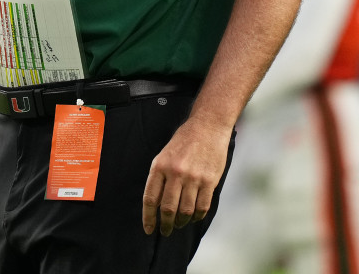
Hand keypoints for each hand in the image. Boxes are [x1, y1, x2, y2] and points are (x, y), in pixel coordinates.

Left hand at [141, 116, 230, 236]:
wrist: (207, 127)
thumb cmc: (184, 142)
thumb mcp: (164, 155)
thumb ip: (159, 177)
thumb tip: (155, 204)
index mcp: (159, 166)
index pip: (150, 199)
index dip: (148, 218)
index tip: (148, 229)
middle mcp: (175, 173)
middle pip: (167, 209)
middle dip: (165, 225)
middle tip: (165, 231)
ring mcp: (193, 178)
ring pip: (185, 211)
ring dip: (181, 222)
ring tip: (179, 224)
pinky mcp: (209, 181)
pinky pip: (202, 207)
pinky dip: (197, 216)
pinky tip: (193, 217)